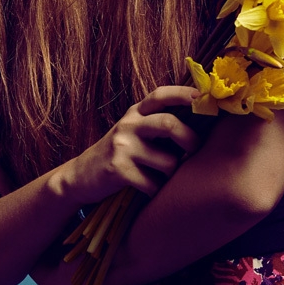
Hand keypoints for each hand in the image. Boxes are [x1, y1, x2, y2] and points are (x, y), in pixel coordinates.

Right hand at [61, 86, 200, 205]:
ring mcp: (122, 147)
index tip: (202, 97)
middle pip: (168, 124)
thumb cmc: (120, 153)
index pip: (160, 95)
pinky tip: (148, 189)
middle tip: (195, 151)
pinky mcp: (118, 170)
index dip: (183, 93)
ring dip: (172, 174)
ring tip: (162, 176)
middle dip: (190, 139)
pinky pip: (154, 185)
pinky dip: (157, 191)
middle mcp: (128, 125)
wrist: (81, 175)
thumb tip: (200, 121)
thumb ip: (158, 122)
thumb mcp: (134, 130)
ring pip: (168, 162)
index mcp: (135, 112)